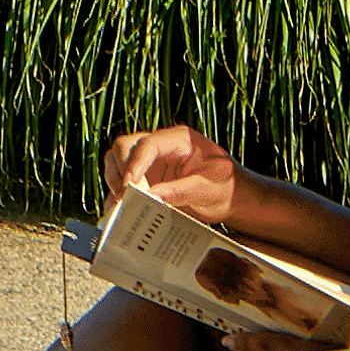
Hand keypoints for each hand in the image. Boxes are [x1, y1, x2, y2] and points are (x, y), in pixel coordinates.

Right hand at [102, 123, 243, 225]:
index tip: (129, 186)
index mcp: (179, 139)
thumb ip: (180, 191)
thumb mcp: (208, 189)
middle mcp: (161, 147)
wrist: (234, 200)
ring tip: (120, 205)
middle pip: (125, 147)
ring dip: (115, 182)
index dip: (134, 163)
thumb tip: (151, 197)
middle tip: (124, 197)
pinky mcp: (147, 180)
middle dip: (120, 171)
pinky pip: (123, 183)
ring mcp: (152, 163)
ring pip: (117, 162)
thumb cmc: (228, 188)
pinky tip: (120, 210)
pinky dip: (118, 195)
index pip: (147, 144)